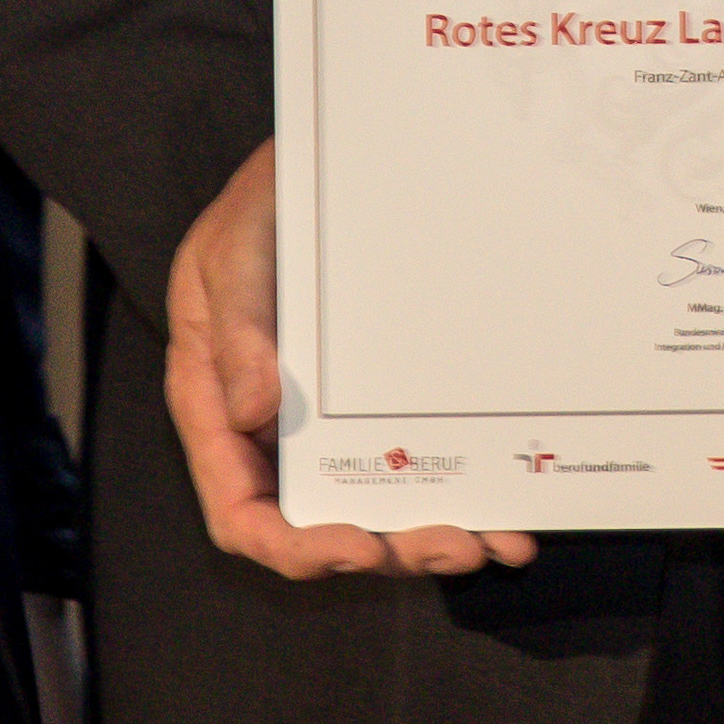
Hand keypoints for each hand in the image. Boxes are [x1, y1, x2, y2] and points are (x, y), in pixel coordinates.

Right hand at [162, 140, 537, 580]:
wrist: (307, 174)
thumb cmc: (257, 211)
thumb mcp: (231, 253)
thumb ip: (237, 328)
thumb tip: (249, 410)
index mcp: (217, 410)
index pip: (242, 513)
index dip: (295, 547)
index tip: (356, 547)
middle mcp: (270, 437)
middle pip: (318, 527)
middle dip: (386, 549)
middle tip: (455, 543)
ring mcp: (324, 427)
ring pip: (370, 510)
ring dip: (428, 535)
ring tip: (493, 542)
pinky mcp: (372, 408)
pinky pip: (409, 467)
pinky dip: (455, 496)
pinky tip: (506, 514)